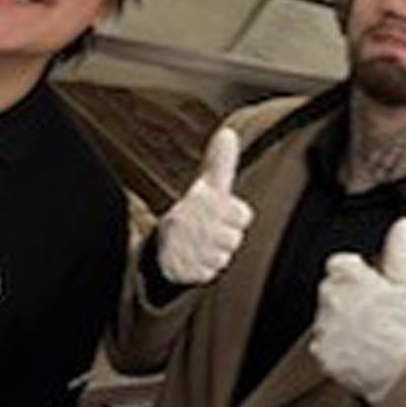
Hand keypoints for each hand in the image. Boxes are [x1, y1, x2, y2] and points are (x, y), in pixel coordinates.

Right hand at [156, 127, 253, 284]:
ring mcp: (185, 247)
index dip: (235, 216)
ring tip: (200, 244)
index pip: (243, 214)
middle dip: (225, 236)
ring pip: (223, 257)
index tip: (220, 213)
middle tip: (208, 231)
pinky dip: (203, 269)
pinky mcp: (181, 270)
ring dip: (215, 254)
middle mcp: (190, 222)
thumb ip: (221, 162)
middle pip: (235, 238)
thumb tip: (228, 132)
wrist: (162, 244)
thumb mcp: (208, 185)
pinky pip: (209, 274)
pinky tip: (193, 259)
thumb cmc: (194, 212)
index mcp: (200, 200)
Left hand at [311, 217, 405, 403]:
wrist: (404, 373)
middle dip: (350, 298)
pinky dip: (338, 347)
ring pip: (327, 317)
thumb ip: (400, 251)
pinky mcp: (322, 352)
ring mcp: (324, 326)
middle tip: (375, 313)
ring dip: (343, 322)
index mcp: (349, 276)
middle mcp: (330, 298)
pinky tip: (360, 350)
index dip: (358, 276)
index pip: (341, 264)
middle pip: (332, 290)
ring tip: (371, 334)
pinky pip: (324, 344)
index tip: (371, 287)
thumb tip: (400, 226)